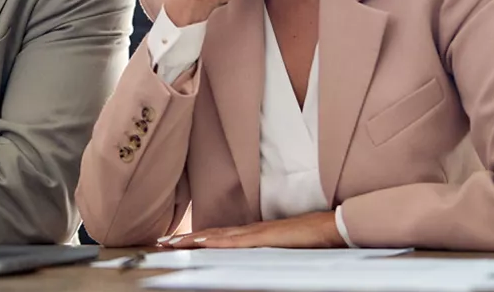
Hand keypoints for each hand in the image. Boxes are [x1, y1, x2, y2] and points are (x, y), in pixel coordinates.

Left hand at [157, 211, 342, 248]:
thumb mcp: (281, 252)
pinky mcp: (263, 238)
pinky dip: (215, 242)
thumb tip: (250, 265)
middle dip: (185, 239)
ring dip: (192, 240)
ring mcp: (255, 233)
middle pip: (211, 234)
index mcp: (254, 235)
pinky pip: (234, 241)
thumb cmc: (311, 242)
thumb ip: (264, 256)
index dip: (197, 239)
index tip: (176, 243)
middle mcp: (250, 231)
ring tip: (171, 244)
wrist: (331, 228)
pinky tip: (201, 243)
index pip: (218, 237)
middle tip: (162, 243)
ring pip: (216, 236)